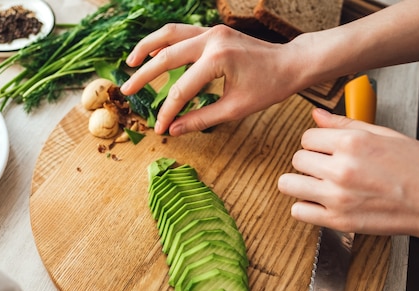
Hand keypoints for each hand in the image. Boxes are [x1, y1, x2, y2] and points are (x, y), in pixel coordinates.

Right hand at [120, 23, 302, 135]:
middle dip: (144, 77)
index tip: (160, 129)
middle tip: (126, 92)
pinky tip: (152, 54)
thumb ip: (201, 119)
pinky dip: (163, 42)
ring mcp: (211, 31)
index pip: (181, 90)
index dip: (168, 112)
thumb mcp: (235, 109)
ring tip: (130, 63)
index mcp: (218, 59)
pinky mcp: (213, 31)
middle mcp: (211, 40)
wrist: (292, 63)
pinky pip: (181, 32)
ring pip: (169, 34)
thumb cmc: (269, 88)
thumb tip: (174, 131)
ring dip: (147, 48)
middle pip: (166, 58)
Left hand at [278, 108, 418, 241]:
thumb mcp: (384, 134)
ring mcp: (337, 197)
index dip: (316, 143)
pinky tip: (320, 202)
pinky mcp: (338, 220)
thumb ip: (345, 124)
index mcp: (352, 143)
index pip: (307, 137)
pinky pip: (298, 211)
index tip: (325, 149)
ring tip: (316, 184)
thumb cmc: (416, 168)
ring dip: (299, 183)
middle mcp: (341, 169)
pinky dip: (305, 207)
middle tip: (324, 167)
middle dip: (309, 162)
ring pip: (288, 184)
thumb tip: (318, 115)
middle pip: (297, 159)